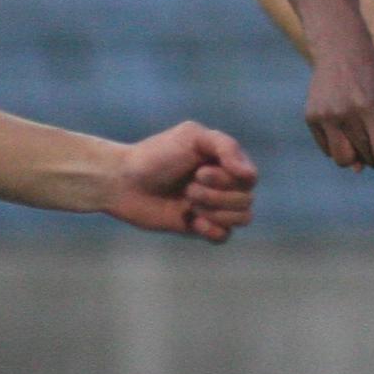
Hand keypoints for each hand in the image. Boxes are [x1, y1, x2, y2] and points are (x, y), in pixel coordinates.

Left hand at [105, 123, 258, 242]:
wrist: (123, 182)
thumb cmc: (155, 155)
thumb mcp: (191, 137)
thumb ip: (226, 147)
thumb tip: (251, 176)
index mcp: (224, 161)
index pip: (250, 178)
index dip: (229, 180)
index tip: (199, 172)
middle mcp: (223, 184)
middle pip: (246, 200)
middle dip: (217, 196)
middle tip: (188, 188)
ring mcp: (213, 206)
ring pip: (241, 218)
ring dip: (215, 212)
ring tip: (188, 203)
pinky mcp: (200, 227)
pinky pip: (225, 237)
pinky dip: (212, 231)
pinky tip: (192, 222)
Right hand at [304, 40, 373, 197]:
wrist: (340, 49)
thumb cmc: (372, 78)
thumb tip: (359, 170)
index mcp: (373, 109)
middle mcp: (348, 114)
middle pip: (364, 157)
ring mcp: (326, 115)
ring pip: (342, 160)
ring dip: (354, 157)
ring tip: (358, 137)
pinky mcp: (311, 116)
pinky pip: (327, 148)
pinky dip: (338, 144)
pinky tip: (341, 124)